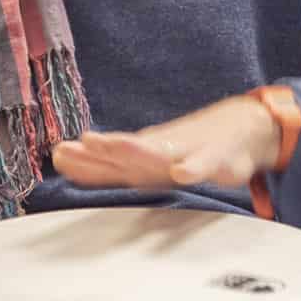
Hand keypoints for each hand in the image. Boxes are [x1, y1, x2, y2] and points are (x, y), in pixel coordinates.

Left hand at [51, 95, 279, 191]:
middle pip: (127, 152)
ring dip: (136, 149)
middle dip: (103, 150)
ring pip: (160, 153)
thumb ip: (111, 166)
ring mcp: (189, 152)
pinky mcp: (217, 160)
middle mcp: (161, 151)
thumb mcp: (148, 157)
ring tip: (111, 145)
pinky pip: (205, 165)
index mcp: (145, 155)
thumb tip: (66, 162)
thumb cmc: (190, 147)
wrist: (243, 128)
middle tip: (77, 146)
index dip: (85, 161)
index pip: (110, 160)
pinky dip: (194, 168)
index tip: (57, 156)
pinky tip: (183, 173)